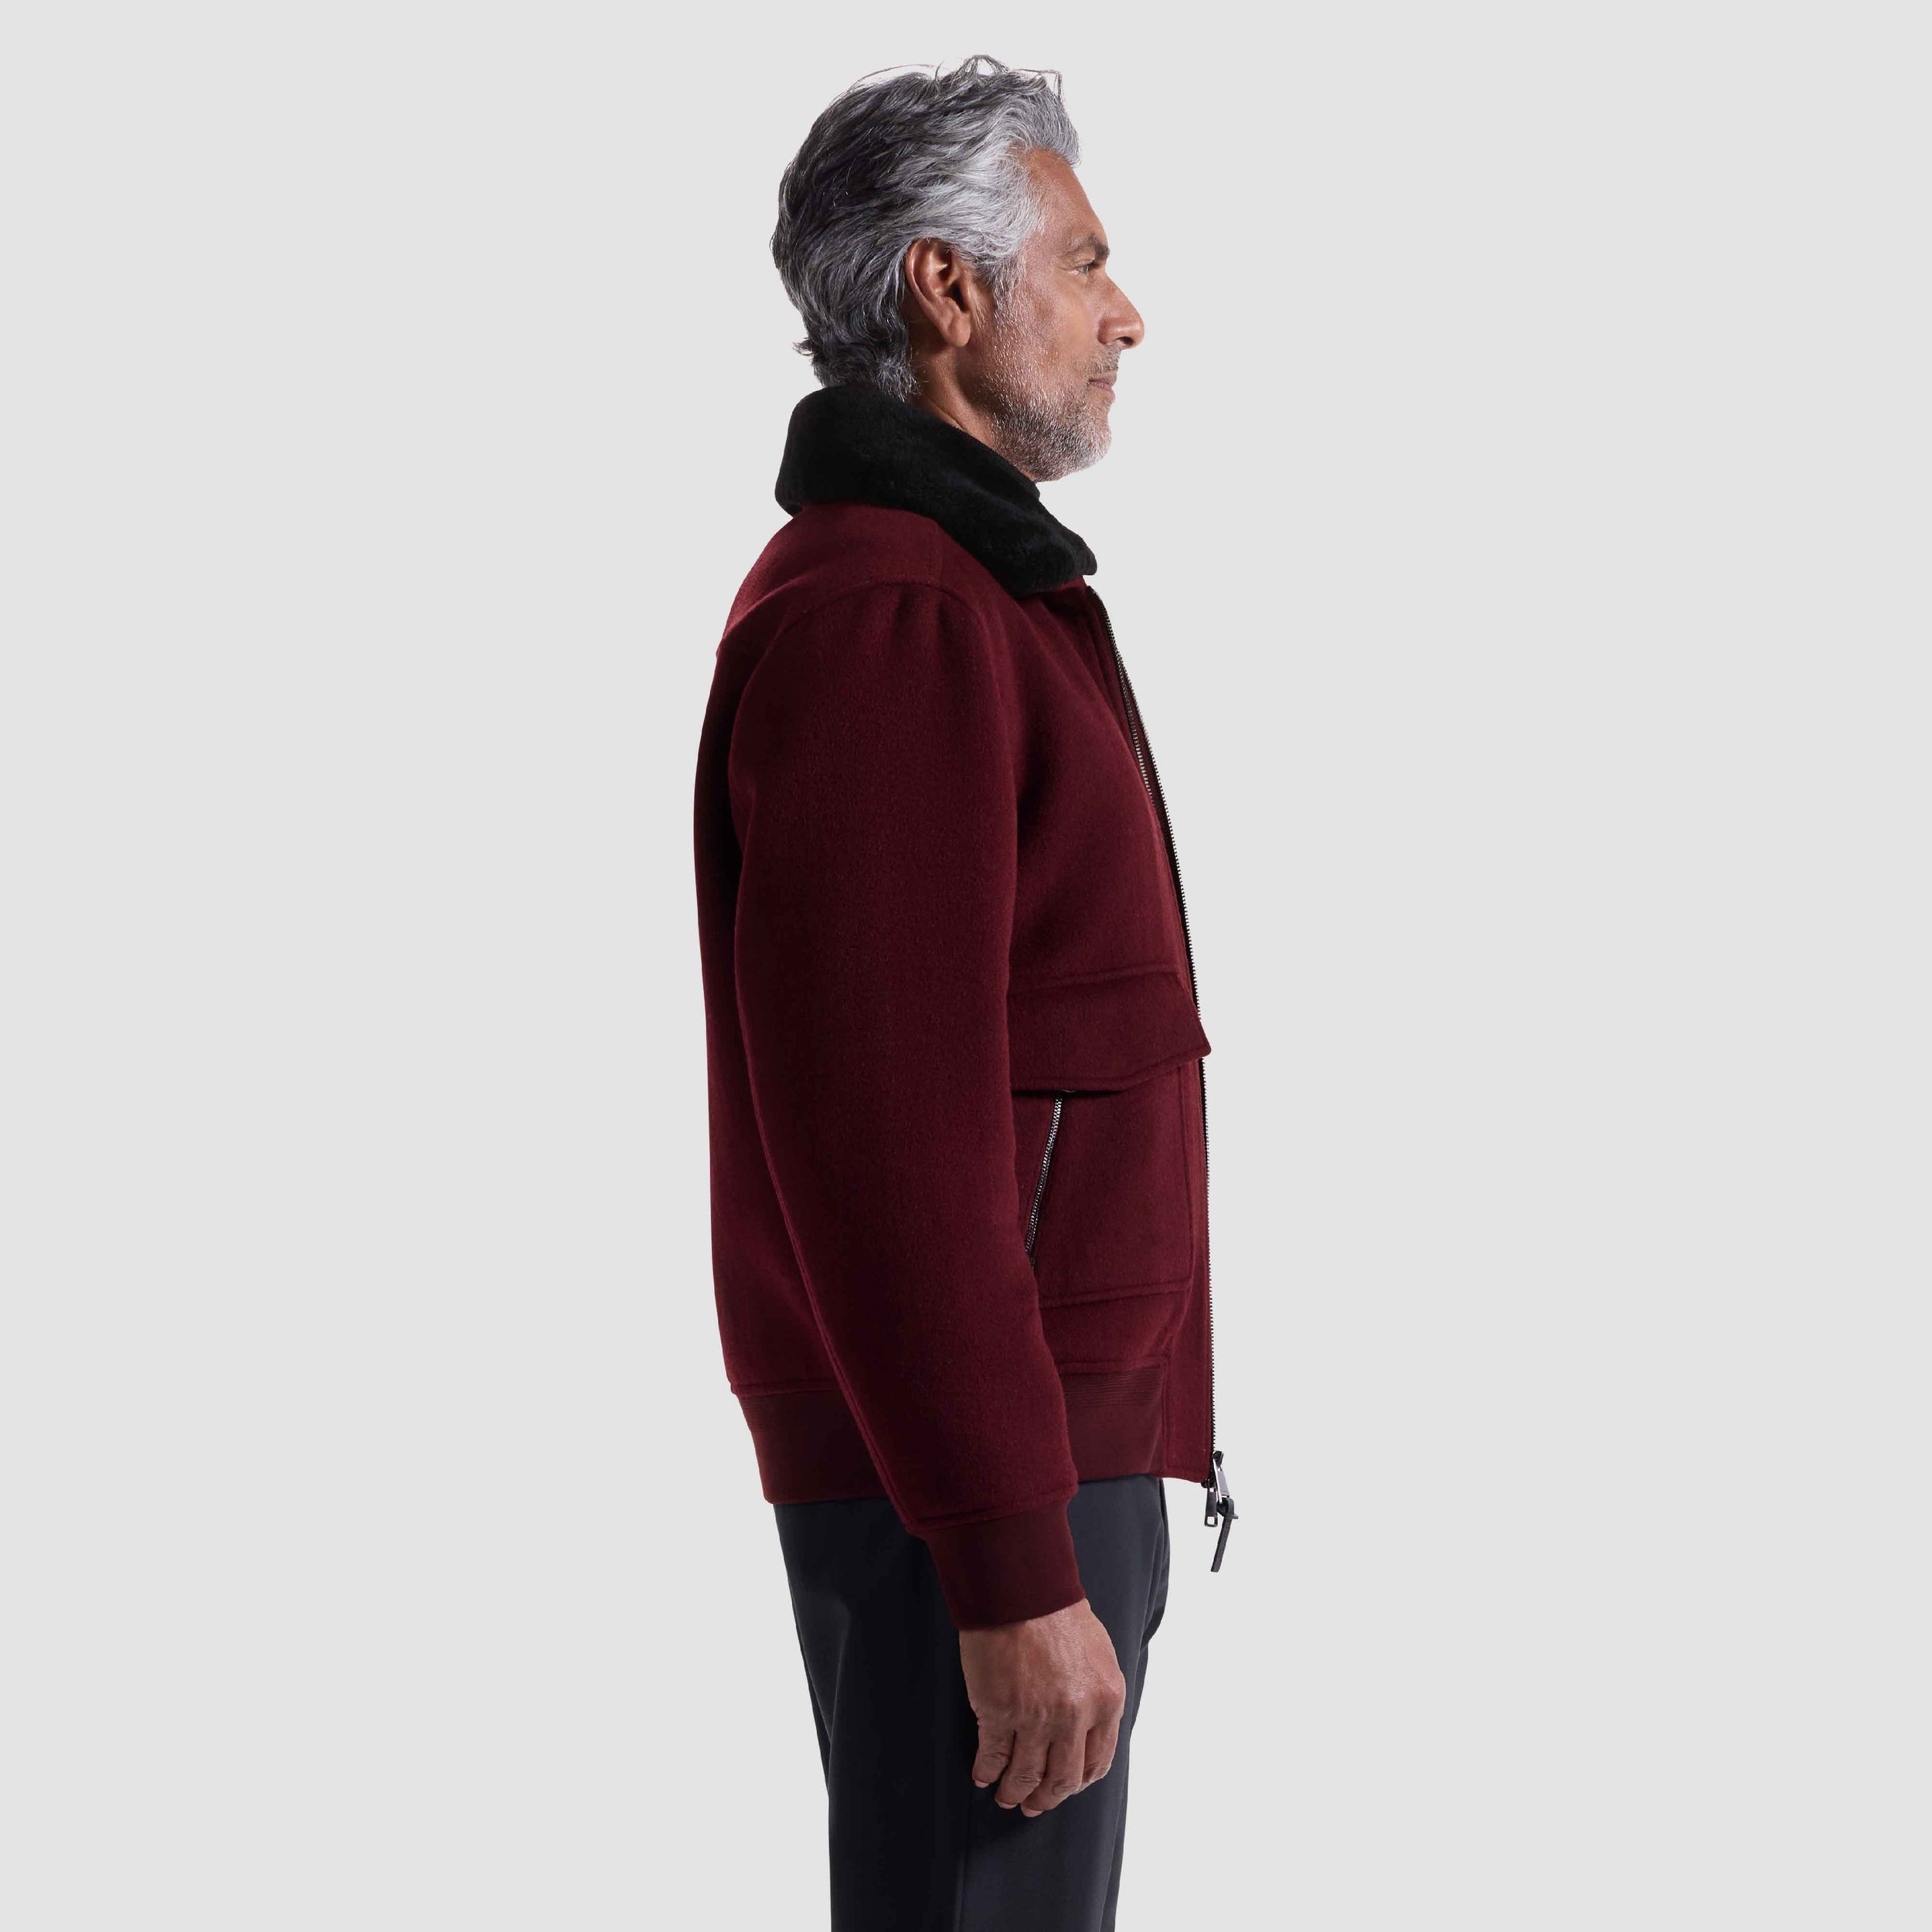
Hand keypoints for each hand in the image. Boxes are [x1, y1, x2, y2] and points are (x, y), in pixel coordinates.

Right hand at [958, 1597, 1126, 1816]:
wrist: (1020, 1586)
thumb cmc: (1056, 1611)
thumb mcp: (1098, 1653)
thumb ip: (1096, 1694)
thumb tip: (1087, 1727)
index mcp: (1106, 1701)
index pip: (1097, 1762)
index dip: (1077, 1782)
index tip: (1065, 1788)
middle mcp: (1075, 1716)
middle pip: (1062, 1778)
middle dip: (1046, 1797)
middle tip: (1033, 1804)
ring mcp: (1036, 1718)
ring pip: (1026, 1775)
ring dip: (1014, 1792)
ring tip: (1006, 1796)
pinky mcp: (998, 1712)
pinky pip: (992, 1756)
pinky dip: (986, 1771)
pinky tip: (982, 1774)